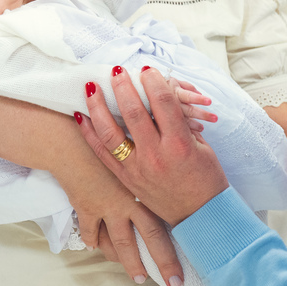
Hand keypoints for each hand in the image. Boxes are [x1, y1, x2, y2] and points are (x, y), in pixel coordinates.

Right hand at [55, 136, 183, 285]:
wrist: (64, 136)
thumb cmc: (106, 134)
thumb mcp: (141, 130)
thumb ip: (171, 135)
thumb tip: (197, 133)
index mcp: (147, 179)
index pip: (171, 212)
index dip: (182, 234)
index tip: (192, 255)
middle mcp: (128, 200)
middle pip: (149, 238)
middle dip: (163, 263)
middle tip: (174, 283)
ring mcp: (106, 205)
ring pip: (119, 243)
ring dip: (129, 262)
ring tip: (139, 278)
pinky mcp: (85, 205)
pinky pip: (91, 232)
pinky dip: (96, 243)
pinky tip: (101, 249)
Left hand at [78, 66, 227, 227]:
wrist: (200, 215)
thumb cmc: (205, 178)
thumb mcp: (201, 146)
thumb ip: (181, 120)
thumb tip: (162, 94)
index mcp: (179, 144)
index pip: (163, 102)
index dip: (153, 81)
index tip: (146, 69)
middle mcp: (156, 155)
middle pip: (133, 112)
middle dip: (123, 86)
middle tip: (116, 70)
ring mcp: (137, 168)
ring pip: (110, 132)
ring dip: (98, 106)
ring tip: (90, 87)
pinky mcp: (126, 178)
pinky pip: (101, 153)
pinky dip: (89, 133)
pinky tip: (81, 115)